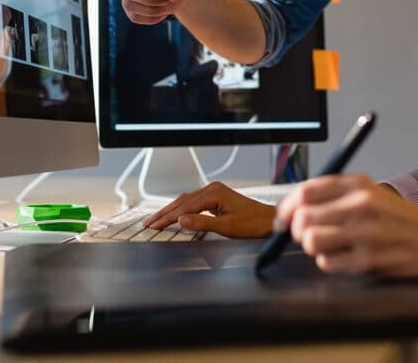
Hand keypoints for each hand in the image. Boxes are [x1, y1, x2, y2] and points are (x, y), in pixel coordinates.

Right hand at [144, 181, 275, 237]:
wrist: (269, 221)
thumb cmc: (253, 223)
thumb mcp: (227, 227)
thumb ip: (203, 223)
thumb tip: (181, 220)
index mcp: (214, 193)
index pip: (184, 206)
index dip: (167, 217)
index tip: (153, 225)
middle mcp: (213, 189)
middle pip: (182, 201)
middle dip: (164, 212)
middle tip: (148, 223)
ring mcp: (214, 192)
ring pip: (186, 201)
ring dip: (171, 210)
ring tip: (157, 220)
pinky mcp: (216, 198)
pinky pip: (193, 202)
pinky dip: (181, 209)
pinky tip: (175, 215)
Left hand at [275, 174, 417, 276]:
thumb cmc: (397, 217)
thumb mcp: (368, 191)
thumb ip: (332, 194)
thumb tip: (291, 208)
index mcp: (356, 184)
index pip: (305, 191)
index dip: (287, 207)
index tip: (282, 218)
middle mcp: (360, 205)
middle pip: (303, 218)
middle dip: (297, 230)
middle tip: (305, 234)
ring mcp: (365, 233)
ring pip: (310, 241)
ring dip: (313, 247)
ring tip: (328, 246)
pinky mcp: (369, 260)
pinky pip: (327, 263)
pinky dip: (329, 263)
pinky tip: (345, 257)